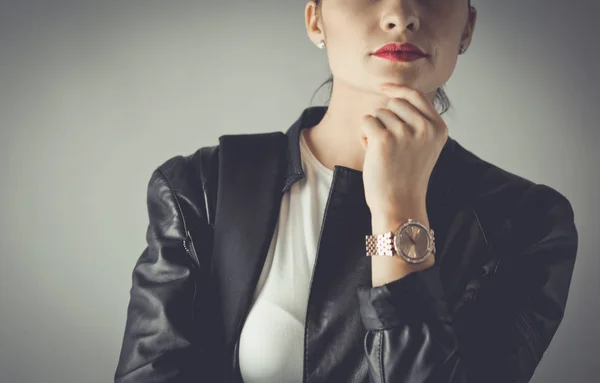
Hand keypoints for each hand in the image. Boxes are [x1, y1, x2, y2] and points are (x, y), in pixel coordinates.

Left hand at [360, 84, 448, 228]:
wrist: (400, 205)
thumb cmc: (406, 177)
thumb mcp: (423, 146)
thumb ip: (416, 121)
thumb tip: (393, 93)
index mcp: (438, 128)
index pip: (416, 95)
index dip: (398, 89)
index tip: (384, 87)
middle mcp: (424, 127)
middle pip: (394, 103)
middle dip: (386, 119)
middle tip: (390, 146)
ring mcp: (405, 132)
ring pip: (378, 113)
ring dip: (375, 130)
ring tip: (384, 153)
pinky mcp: (384, 139)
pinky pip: (366, 122)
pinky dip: (364, 136)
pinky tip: (372, 153)